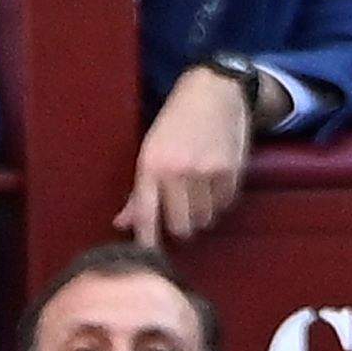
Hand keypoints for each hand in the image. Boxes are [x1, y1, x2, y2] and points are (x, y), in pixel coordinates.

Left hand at [115, 60, 247, 245]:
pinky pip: (224, 205)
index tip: (148, 260)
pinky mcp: (230, 171)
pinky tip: (215, 181)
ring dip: (202, 215)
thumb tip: (121, 224)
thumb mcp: (150, 150)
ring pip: (204, 220)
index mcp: (151, 166)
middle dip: (180, 227)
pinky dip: (219, 201)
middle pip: (181, 228)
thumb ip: (138, 192)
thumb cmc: (175, 122)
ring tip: (198, 193)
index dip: (148, 244)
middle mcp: (178, 172)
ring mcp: (206, 172)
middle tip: (180, 215)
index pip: (147, 218)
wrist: (214, 90)